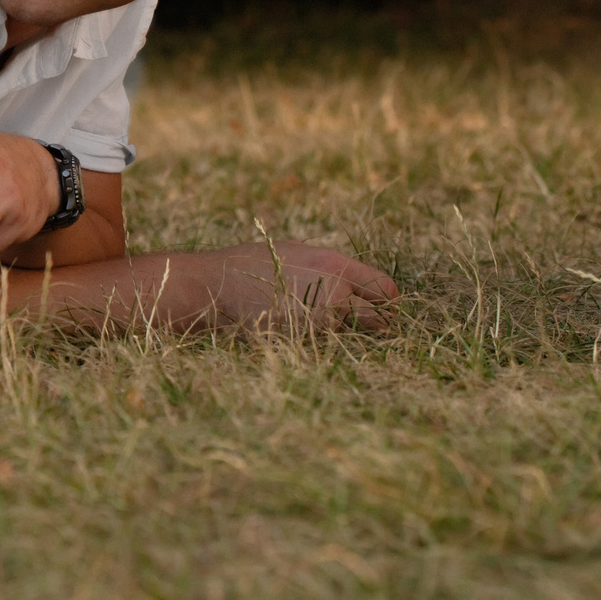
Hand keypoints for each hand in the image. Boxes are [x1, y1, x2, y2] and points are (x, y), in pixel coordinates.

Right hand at [188, 240, 398, 333]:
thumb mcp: (295, 253)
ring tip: (316, 324)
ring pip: (350, 336)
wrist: (215, 287)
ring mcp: (320, 322)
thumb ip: (330, 269)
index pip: (385, 290)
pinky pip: (326, 346)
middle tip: (365, 325)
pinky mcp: (305, 342)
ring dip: (343, 334)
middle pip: (380, 320)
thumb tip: (355, 284)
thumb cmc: (251, 265)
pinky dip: (320, 343)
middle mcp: (335, 293)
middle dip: (375, 323)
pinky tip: (299, 332)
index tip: (379, 305)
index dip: (384, 299)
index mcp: (335, 265)